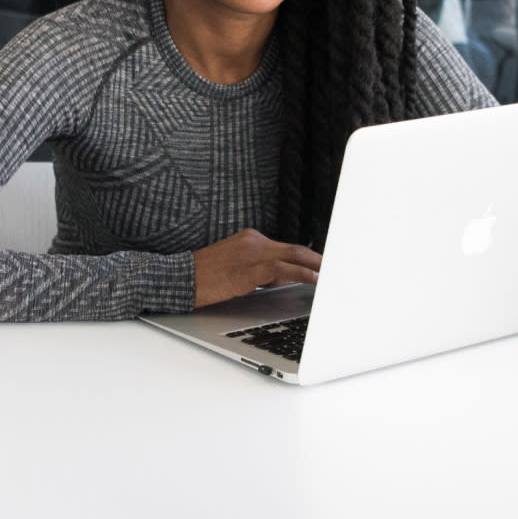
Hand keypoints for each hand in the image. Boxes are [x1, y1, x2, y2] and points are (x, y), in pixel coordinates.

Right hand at [192, 228, 322, 307]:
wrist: (179, 279)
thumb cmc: (205, 277)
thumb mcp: (237, 268)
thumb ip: (261, 270)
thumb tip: (287, 277)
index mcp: (250, 239)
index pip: (287, 248)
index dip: (310, 257)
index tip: (326, 266)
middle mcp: (252, 241)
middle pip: (295, 249)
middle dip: (319, 260)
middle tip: (338, 270)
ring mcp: (249, 254)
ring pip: (292, 256)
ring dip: (315, 267)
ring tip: (332, 277)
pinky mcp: (245, 271)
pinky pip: (279, 270)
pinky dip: (300, 274)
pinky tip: (313, 280)